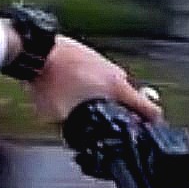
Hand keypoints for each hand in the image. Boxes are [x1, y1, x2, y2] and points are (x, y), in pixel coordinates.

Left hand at [23, 36, 163, 123]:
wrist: (35, 50)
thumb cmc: (49, 79)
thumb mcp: (59, 115)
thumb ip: (71, 128)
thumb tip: (73, 137)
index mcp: (117, 88)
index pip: (149, 109)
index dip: (153, 124)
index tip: (152, 131)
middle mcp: (115, 73)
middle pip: (130, 99)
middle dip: (122, 113)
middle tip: (111, 123)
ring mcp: (103, 61)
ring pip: (112, 86)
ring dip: (104, 97)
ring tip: (86, 105)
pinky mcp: (91, 55)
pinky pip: (98, 76)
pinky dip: (92, 85)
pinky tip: (74, 90)